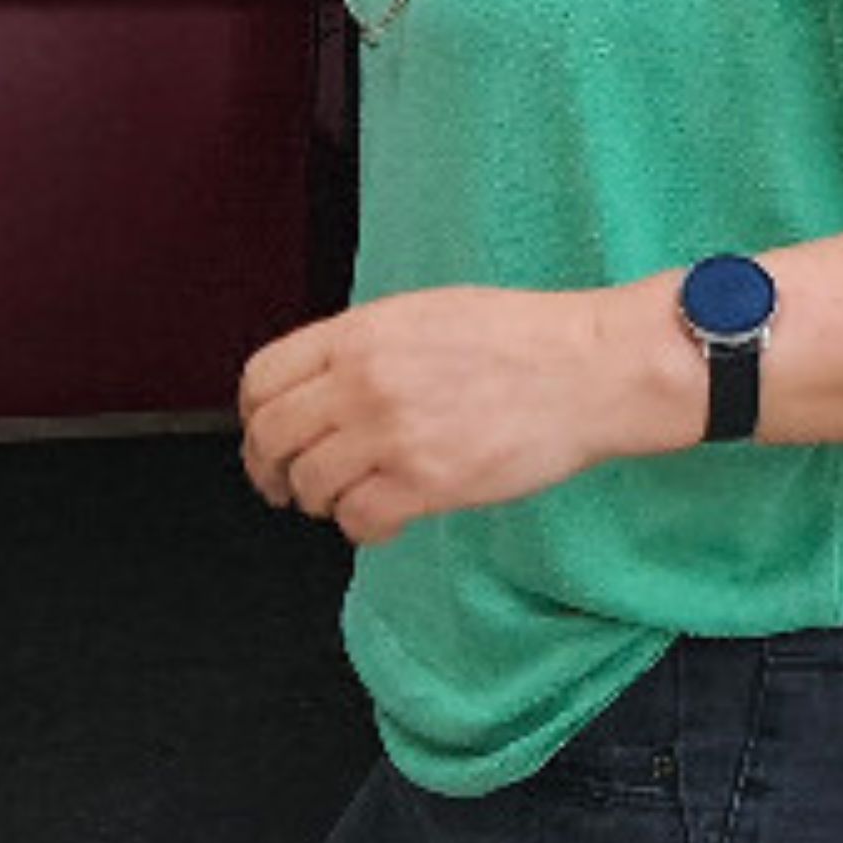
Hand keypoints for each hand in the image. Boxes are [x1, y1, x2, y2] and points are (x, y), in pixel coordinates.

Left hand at [239, 284, 668, 546]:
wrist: (589, 368)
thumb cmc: (522, 338)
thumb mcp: (424, 313)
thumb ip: (364, 346)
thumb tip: (320, 383)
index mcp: (360, 334)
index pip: (262, 379)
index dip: (253, 417)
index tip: (263, 435)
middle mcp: (365, 382)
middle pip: (272, 437)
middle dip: (268, 470)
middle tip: (283, 486)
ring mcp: (394, 434)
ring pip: (310, 485)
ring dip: (320, 500)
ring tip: (347, 499)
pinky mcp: (428, 483)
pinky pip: (359, 520)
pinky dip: (361, 528)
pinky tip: (383, 518)